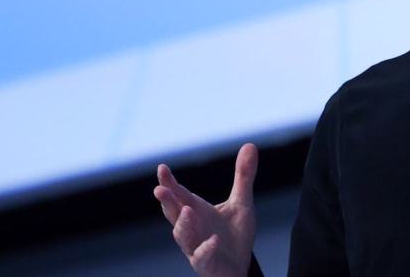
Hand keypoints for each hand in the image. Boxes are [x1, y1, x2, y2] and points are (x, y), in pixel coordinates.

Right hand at [153, 143, 258, 276]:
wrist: (240, 265)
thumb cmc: (234, 234)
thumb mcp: (241, 202)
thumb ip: (243, 176)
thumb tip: (250, 144)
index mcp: (196, 211)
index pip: (179, 194)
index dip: (169, 183)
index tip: (162, 168)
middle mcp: (191, 228)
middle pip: (174, 214)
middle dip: (167, 202)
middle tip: (160, 189)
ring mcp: (195, 247)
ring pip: (182, 236)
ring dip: (183, 224)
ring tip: (188, 210)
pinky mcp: (206, 263)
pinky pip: (202, 257)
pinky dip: (206, 248)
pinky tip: (214, 240)